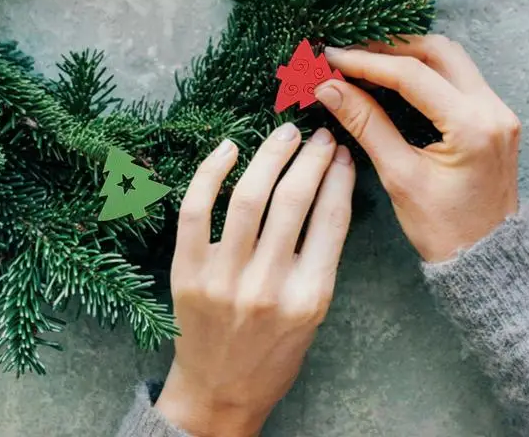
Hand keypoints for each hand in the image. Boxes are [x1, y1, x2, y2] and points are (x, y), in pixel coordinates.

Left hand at [156, 123, 355, 436]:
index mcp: (309, 298)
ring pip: (248, 197)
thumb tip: (329, 188)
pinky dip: (210, 172)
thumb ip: (321, 258)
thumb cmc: (273, 352)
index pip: (331, 219)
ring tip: (285, 134)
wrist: (219, 393)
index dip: (339, 176)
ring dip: (270, 155)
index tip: (342, 152)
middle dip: (311, 158)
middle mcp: (267, 287)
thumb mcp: (313, 312)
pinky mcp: (186, 272)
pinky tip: (228, 147)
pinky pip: (195, 210)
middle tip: (318, 135)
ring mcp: (223, 279)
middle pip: (293, 200)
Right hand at [314, 35, 519, 263]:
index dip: (366, 62)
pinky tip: (394, 77)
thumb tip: (328, 87)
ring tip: (367, 60)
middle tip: (349, 54)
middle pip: (438, 51)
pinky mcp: (494, 116)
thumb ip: (365, 124)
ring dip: (408, 53)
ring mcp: (498, 110)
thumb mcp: (399, 176)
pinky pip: (458, 76)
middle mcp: (493, 109)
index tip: (330, 57)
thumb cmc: (443, 229)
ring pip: (451, 58)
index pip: (412, 75)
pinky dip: (425, 69)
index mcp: (472, 126)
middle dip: (389, 47)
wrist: (488, 260)